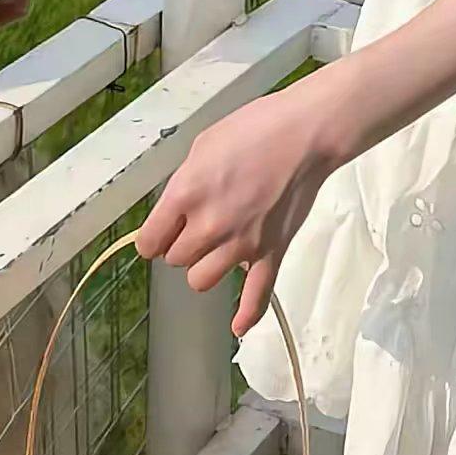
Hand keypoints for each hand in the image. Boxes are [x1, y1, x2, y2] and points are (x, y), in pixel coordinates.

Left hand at [137, 81, 340, 335]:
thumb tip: (176, 207)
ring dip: (205, 267)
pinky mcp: (270, 253)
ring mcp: (241, 244)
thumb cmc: (256, 128)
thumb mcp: (203, 145)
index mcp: (186, 195)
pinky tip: (238, 326)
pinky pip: (256, 297)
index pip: (149, 242)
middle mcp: (210, 226)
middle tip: (197, 225)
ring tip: (216, 248)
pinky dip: (247, 314)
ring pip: (202, 281)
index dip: (154, 236)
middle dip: (182, 244)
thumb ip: (184, 182)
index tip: (161, 232)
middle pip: (176, 260)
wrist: (306, 134)